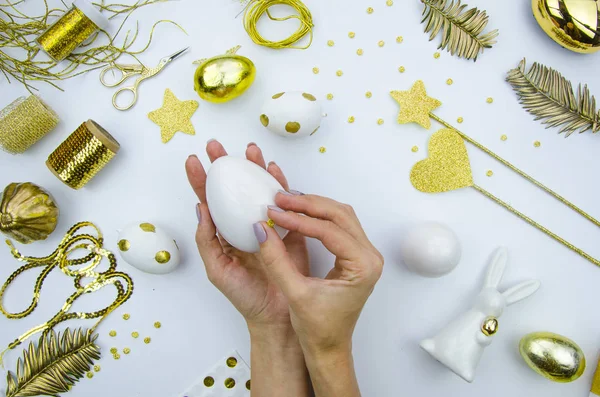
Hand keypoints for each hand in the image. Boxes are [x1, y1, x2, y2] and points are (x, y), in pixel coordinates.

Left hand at [185, 141, 309, 328]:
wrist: (276, 315)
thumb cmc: (245, 296)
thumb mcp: (218, 270)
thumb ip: (208, 240)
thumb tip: (201, 208)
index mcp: (224, 234)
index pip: (210, 202)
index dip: (201, 181)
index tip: (194, 161)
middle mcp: (244, 224)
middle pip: (234, 189)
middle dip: (226, 166)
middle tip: (216, 146)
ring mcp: (267, 224)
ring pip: (258, 190)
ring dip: (254, 168)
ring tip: (249, 149)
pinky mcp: (289, 228)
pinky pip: (285, 202)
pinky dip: (280, 184)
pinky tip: (274, 170)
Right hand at [255, 193, 383, 395]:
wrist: (328, 346)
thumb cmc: (319, 329)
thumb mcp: (294, 293)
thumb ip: (276, 260)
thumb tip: (261, 229)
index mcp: (362, 267)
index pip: (330, 230)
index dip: (299, 219)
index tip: (275, 213)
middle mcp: (369, 257)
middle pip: (339, 214)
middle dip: (308, 204)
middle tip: (280, 200)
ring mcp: (364, 254)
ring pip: (340, 215)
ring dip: (313, 206)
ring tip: (286, 203)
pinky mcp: (355, 255)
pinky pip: (339, 225)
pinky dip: (318, 216)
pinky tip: (298, 213)